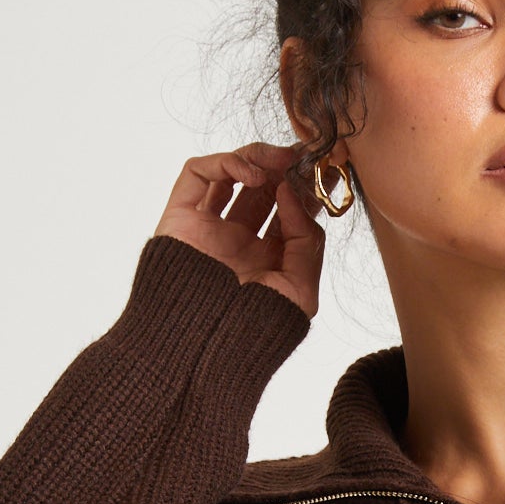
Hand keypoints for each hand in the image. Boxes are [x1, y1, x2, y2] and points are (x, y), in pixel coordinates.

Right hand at [153, 141, 325, 315]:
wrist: (205, 346)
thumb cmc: (253, 329)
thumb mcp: (300, 292)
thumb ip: (307, 242)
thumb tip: (293, 193)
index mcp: (267, 260)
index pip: (289, 213)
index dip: (307, 190)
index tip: (323, 172)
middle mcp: (238, 241)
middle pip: (263, 189)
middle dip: (286, 169)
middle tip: (304, 157)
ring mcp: (209, 227)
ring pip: (232, 174)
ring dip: (260, 158)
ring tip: (283, 161)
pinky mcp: (181, 217)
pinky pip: (197, 174)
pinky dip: (226, 163)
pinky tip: (253, 175)